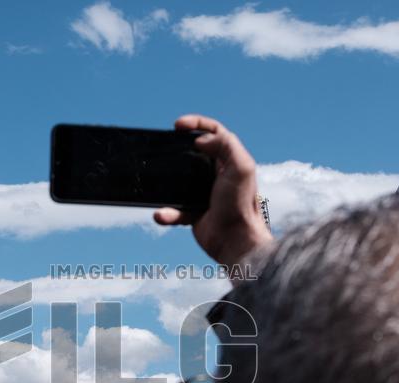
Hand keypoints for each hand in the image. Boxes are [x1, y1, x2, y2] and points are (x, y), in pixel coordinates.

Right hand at [154, 115, 272, 265]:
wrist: (236, 241)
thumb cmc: (241, 205)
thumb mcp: (241, 168)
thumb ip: (226, 145)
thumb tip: (200, 140)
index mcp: (229, 160)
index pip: (214, 133)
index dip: (197, 124)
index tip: (178, 125)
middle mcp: (217, 174)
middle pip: (193, 153)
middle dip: (178, 149)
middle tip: (165, 146)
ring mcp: (203, 193)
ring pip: (178, 181)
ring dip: (166, 183)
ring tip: (157, 182)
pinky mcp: (193, 212)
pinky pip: (174, 209)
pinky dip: (166, 212)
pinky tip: (162, 214)